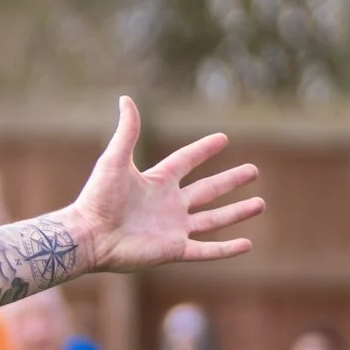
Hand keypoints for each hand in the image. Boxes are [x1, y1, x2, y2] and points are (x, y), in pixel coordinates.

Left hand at [67, 97, 262, 272]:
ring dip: (236, 212)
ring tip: (260, 203)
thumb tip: (125, 98)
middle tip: (253, 170)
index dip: (202, 150)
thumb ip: (127, 131)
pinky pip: (206, 250)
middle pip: (207, 190)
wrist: (88, 236)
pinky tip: (247, 245)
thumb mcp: (114, 160)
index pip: (185, 161)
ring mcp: (172, 228)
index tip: (223, 139)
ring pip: (213, 219)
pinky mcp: (173, 250)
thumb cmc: (97, 199)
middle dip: (230, 181)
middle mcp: (168, 204)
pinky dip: (226, 249)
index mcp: (156, 181)